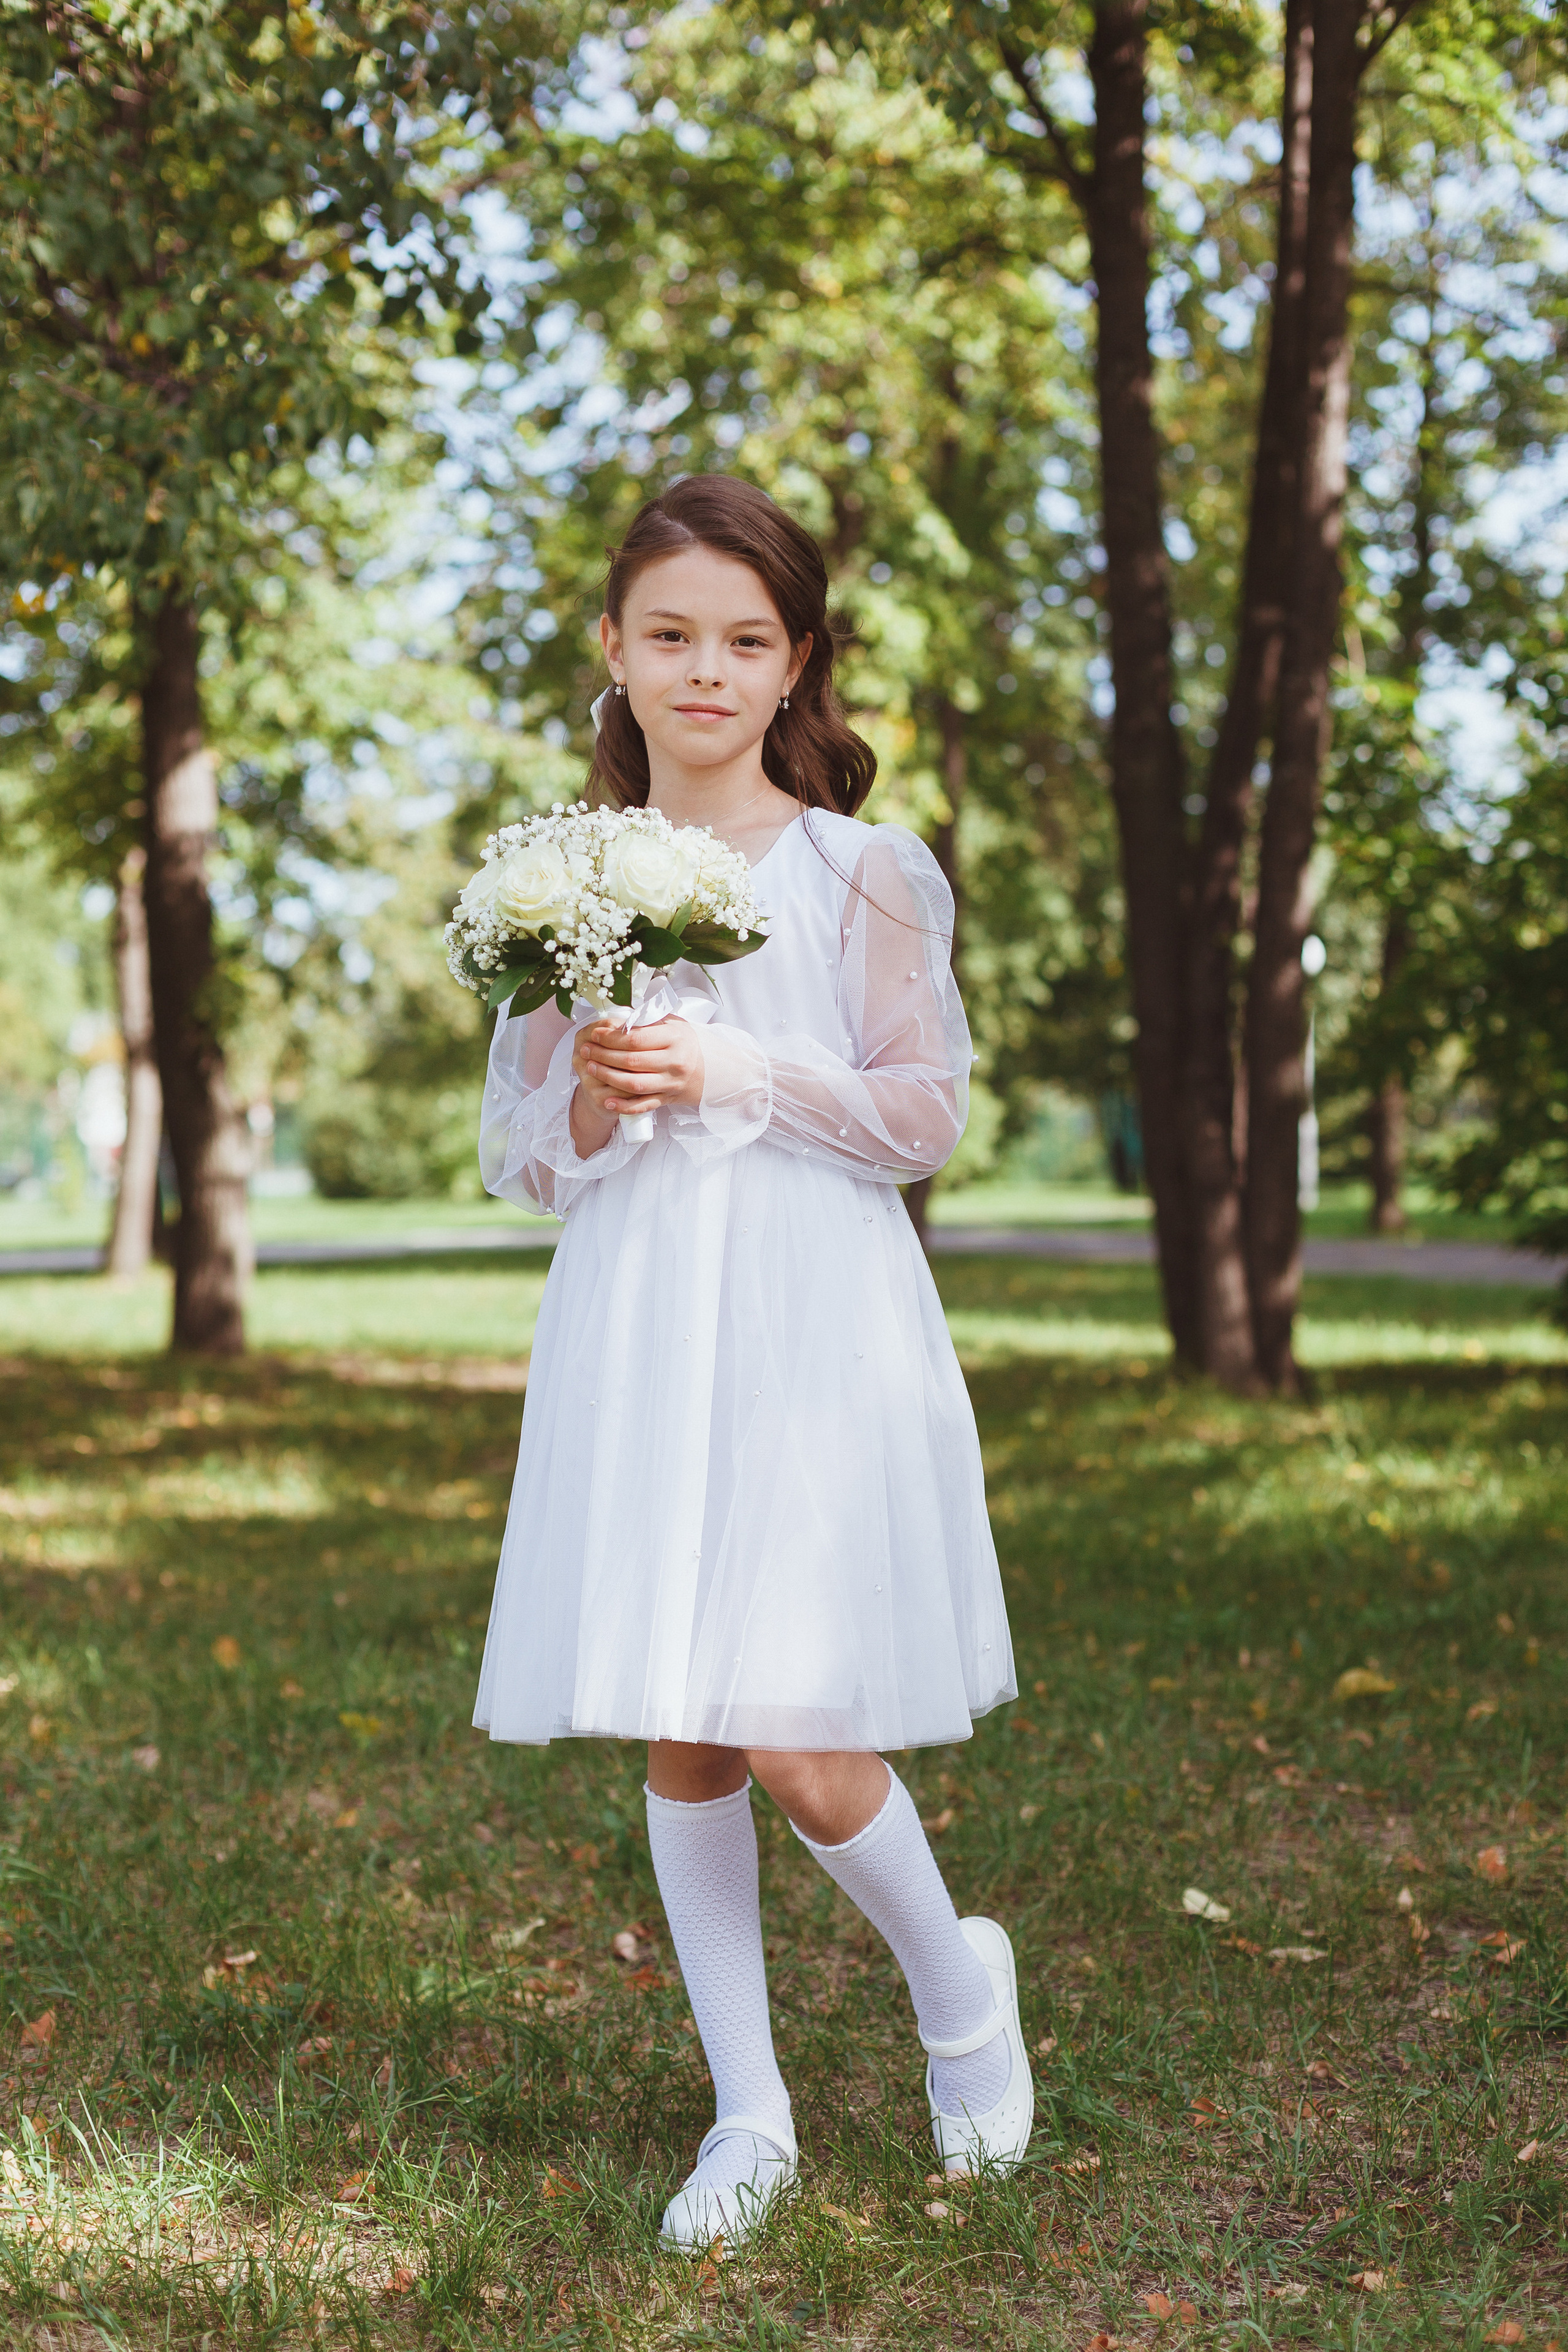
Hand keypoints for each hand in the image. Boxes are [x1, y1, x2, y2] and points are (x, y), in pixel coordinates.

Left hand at [570, 1015, 704, 1149]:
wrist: (715, 1069)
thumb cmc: (688, 1042)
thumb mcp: (674, 1024)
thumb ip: (647, 1021)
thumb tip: (616, 1022)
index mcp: (675, 1038)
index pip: (635, 1039)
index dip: (611, 1037)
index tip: (596, 1034)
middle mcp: (674, 1062)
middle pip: (631, 1061)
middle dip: (603, 1055)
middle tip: (586, 1049)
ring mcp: (672, 1083)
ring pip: (634, 1084)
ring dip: (608, 1076)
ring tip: (591, 1067)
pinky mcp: (668, 1099)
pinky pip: (643, 1106)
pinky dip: (624, 1105)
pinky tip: (607, 1100)